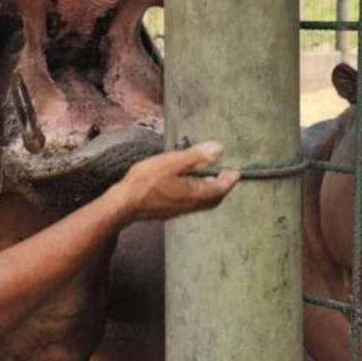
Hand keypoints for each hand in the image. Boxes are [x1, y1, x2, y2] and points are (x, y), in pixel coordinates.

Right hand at [110, 141, 239, 221]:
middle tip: (225, 173)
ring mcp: (180, 210)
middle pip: (214, 198)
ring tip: (209, 176)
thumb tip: (220, 149)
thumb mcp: (172, 162)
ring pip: (203, 201)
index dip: (230, 178)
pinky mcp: (170, 211)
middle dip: (222, 186)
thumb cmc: (146, 181)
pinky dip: (197, 193)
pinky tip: (188, 184)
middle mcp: (191, 205)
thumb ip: (197, 156)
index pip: (222, 187)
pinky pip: (192, 203)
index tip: (236, 170)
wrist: (124, 204)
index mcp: (196, 193)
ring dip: (210, 190)